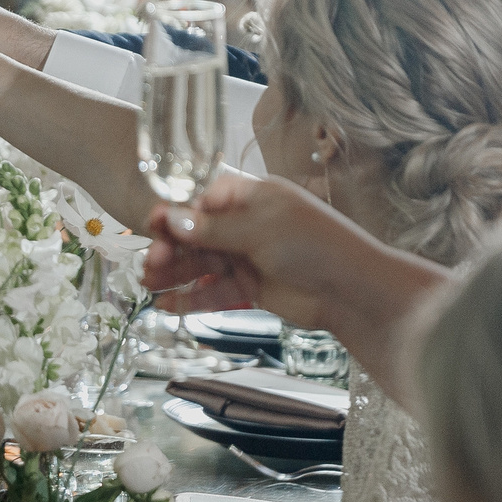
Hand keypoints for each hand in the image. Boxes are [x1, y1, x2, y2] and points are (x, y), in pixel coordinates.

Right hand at [142, 171, 440, 326]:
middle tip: (152, 264)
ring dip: (174, 273)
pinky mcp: (251, 287)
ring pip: (200, 263)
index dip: (175, 213)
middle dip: (171, 248)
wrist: (352, 292)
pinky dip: (192, 297)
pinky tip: (168, 305)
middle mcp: (247, 224)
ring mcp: (248, 256)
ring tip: (149, 285)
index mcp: (252, 197)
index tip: (152, 226)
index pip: (202, 199)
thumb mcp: (260, 228)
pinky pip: (213, 291)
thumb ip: (213, 227)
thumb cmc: (316, 246)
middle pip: (196, 234)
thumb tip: (172, 219)